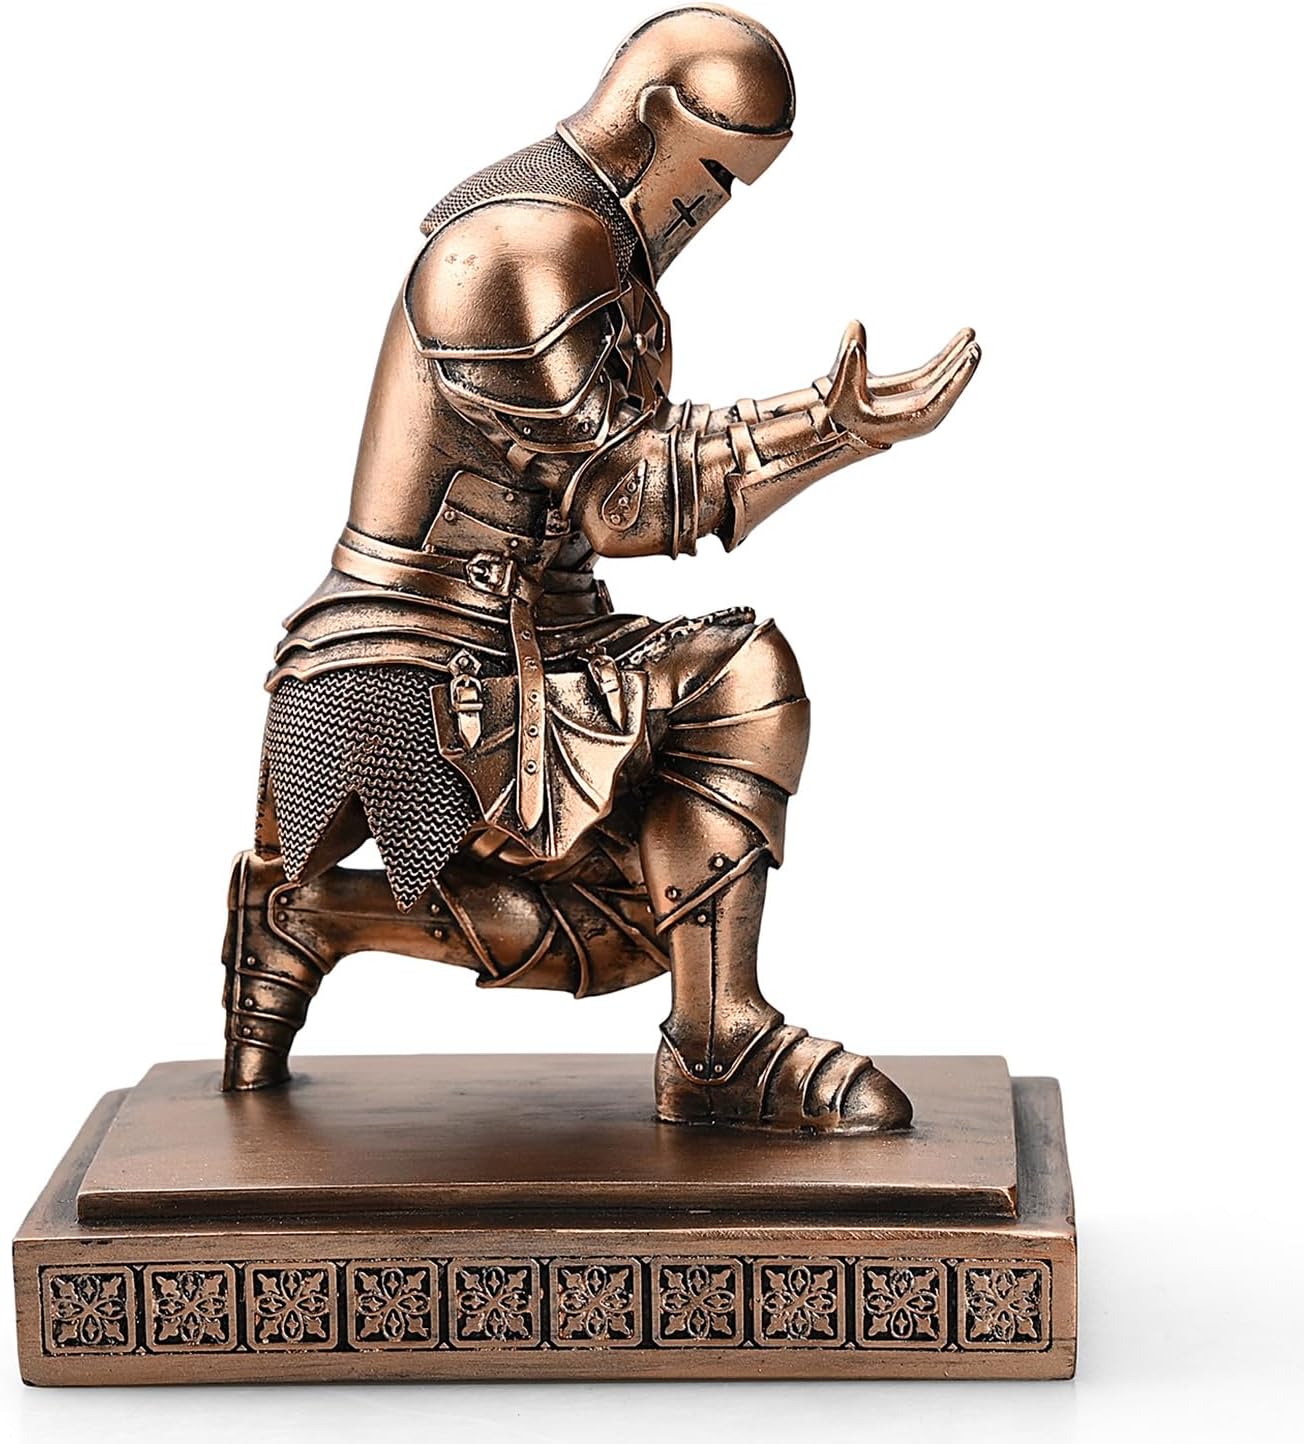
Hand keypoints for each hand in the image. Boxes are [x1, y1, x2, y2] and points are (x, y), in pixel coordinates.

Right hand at [825, 321, 979, 447]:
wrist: (835, 424)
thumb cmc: (838, 411)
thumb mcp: (841, 389)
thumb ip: (849, 363)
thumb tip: (855, 328)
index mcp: (904, 420)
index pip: (938, 399)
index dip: (956, 378)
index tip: (970, 357)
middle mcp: (917, 415)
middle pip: (946, 389)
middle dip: (962, 366)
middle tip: (975, 346)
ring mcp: (918, 403)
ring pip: (944, 379)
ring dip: (958, 357)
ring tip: (971, 335)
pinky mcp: (914, 392)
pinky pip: (936, 374)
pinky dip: (948, 357)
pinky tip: (963, 340)